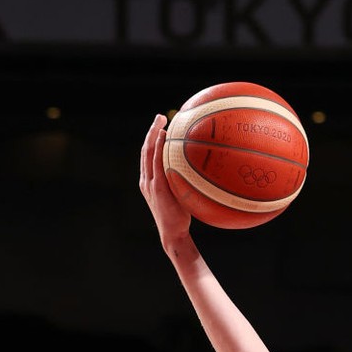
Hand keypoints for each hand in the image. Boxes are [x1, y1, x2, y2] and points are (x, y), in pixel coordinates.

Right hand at [139, 114, 190, 242]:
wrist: (174, 234)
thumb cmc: (181, 217)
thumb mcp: (183, 196)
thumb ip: (186, 182)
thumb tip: (205, 171)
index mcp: (150, 181)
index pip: (148, 155)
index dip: (152, 138)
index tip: (161, 125)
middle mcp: (146, 180)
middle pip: (145, 150)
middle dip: (151, 131)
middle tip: (160, 116)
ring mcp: (149, 184)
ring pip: (147, 154)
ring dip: (152, 135)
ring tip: (161, 122)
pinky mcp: (156, 189)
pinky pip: (156, 165)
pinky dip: (157, 150)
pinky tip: (164, 138)